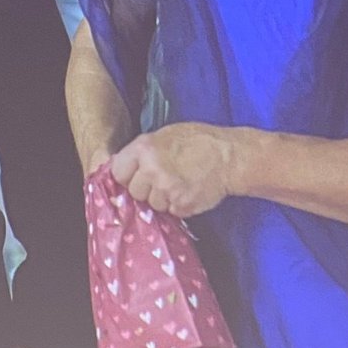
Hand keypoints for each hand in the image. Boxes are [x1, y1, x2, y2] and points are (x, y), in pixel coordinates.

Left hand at [110, 122, 240, 217]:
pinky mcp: (181, 205)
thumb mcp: (165, 135)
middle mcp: (151, 170)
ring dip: (162, 199)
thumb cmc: (199, 141)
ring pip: (152, 204)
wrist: (230, 157)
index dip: (127, 175)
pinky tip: (188, 191)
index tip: (135, 176)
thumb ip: (143, 151)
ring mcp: (166, 190)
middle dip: (145, 189)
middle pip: (134, 191)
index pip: (117, 172)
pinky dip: (178, 206)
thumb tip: (127, 165)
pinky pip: (170, 212)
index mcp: (144, 149)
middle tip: (162, 180)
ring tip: (178, 184)